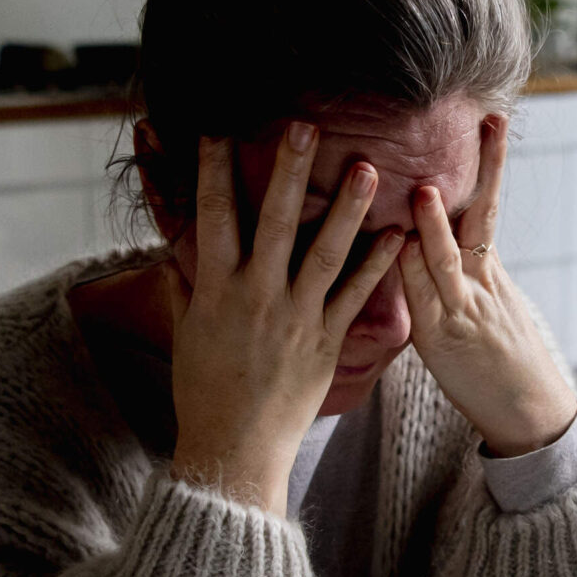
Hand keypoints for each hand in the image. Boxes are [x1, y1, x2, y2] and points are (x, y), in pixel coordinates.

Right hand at [169, 124, 405, 513]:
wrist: (234, 451)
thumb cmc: (203, 392)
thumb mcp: (186, 335)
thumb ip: (186, 287)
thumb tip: (176, 249)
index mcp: (215, 291)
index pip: (212, 218)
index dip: (213, 172)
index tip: (218, 130)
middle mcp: (256, 297)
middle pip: (273, 223)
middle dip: (287, 171)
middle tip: (303, 125)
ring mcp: (296, 318)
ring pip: (325, 253)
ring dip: (347, 208)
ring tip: (366, 168)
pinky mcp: (327, 342)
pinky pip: (356, 297)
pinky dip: (379, 265)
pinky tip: (399, 233)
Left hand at [399, 117, 576, 456]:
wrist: (528, 410)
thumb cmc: (502, 359)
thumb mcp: (492, 306)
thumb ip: (463, 270)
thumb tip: (433, 236)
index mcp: (490, 268)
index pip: (488, 203)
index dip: (490, 164)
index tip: (492, 120)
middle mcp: (481, 280)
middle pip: (483, 214)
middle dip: (488, 168)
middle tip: (489, 123)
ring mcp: (464, 308)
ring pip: (447, 258)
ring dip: (433, 225)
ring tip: (423, 192)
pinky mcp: (443, 338)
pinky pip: (425, 300)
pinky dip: (411, 272)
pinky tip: (398, 249)